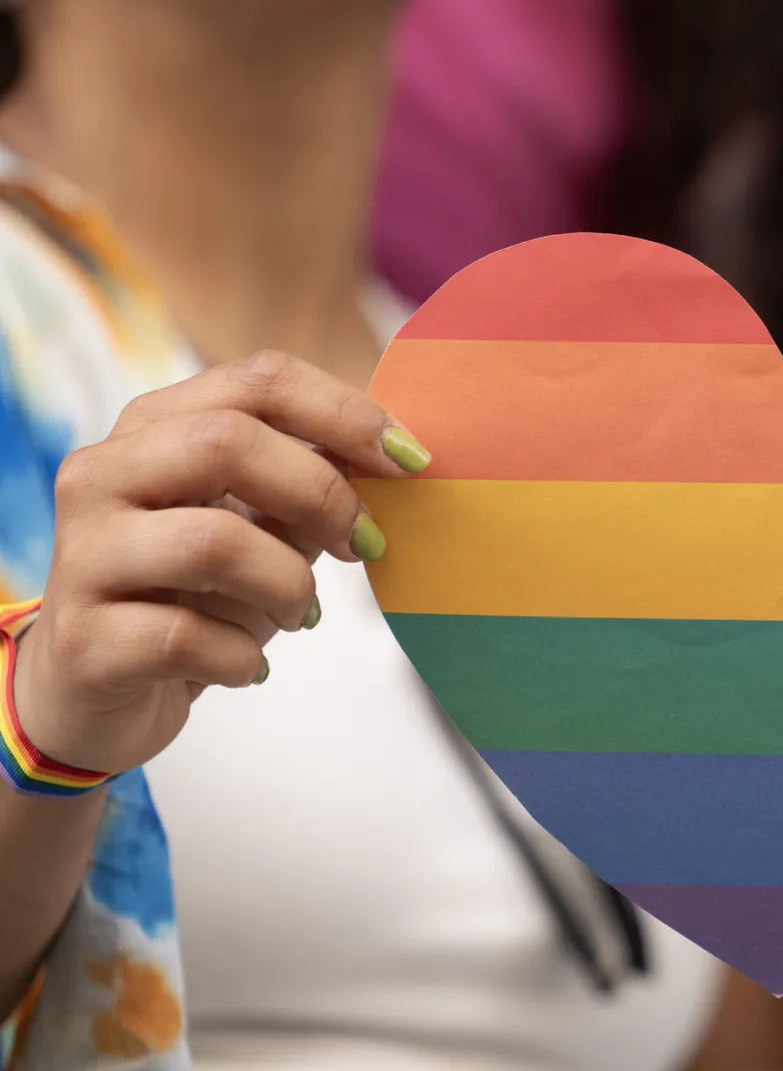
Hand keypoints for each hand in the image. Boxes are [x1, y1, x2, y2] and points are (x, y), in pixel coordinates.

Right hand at [12, 350, 429, 775]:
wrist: (96, 690)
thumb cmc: (194, 596)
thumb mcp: (261, 528)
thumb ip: (310, 486)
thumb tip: (397, 457)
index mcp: (154, 428)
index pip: (259, 380)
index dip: (347, 413)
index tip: (411, 461)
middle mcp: (103, 475)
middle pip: (227, 443)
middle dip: (322, 495)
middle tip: (364, 547)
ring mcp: (83, 556)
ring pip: (214, 543)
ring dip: (288, 585)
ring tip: (300, 613)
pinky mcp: (83, 641)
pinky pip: (188, 638)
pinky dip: (244, 658)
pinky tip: (249, 666)